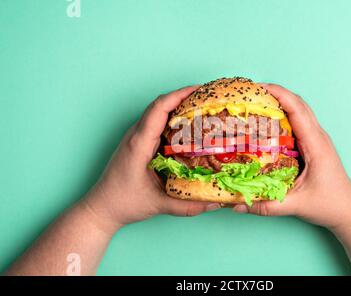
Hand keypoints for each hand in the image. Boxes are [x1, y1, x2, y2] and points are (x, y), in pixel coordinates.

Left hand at [83, 86, 220, 228]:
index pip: (159, 109)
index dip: (179, 95)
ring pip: (156, 113)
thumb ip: (188, 206)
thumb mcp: (158, 205)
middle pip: (159, 105)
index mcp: (139, 144)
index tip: (199, 90)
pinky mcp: (136, 144)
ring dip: (176, 107)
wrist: (101, 207)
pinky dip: (171, 119)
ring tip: (200, 108)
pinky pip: (155, 124)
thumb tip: (215, 204)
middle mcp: (135, 136)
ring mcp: (134, 138)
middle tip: (206, 98)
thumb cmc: (123, 203)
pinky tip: (185, 128)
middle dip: (183, 97)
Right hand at [233, 84, 350, 229]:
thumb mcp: (296, 205)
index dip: (279, 94)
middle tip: (252, 92)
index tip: (259, 88)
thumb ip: (266, 205)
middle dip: (276, 93)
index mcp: (316, 145)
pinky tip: (270, 122)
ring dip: (281, 102)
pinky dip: (285, 115)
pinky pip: (300, 123)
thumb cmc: (329, 205)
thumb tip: (236, 205)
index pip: (297, 110)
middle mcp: (318, 137)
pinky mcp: (315, 146)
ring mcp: (318, 140)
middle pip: (299, 104)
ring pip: (300, 111)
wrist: (349, 212)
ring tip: (258, 102)